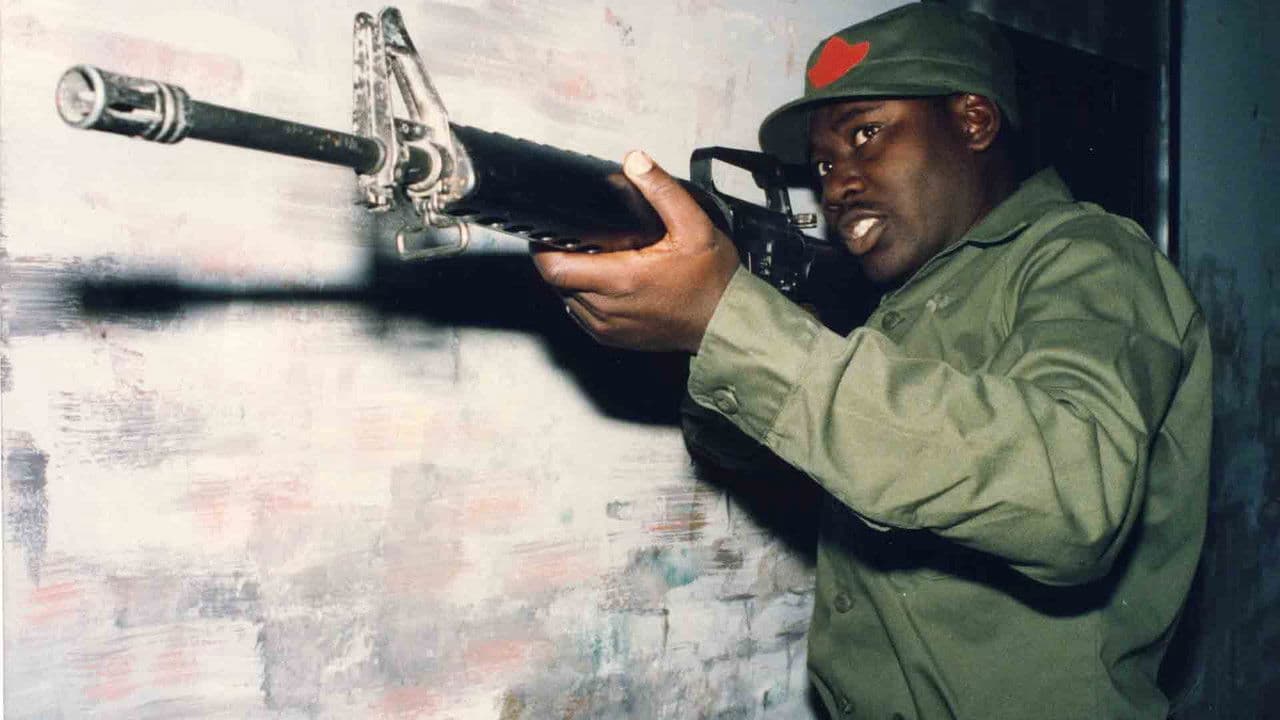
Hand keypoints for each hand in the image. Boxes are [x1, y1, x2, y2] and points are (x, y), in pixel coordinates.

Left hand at [532, 150, 740, 352]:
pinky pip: (582, 315)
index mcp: (622, 279)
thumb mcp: (695, 226)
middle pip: (557, 282)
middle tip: (575, 239)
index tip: (547, 232)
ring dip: (572, 279)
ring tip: (593, 258)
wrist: (726, 324)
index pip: (556, 268)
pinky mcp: (613, 338)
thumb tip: (635, 162)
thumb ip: (662, 191)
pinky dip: (584, 297)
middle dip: (559, 258)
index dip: (543, 248)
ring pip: (567, 299)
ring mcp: (608, 328)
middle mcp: (609, 308)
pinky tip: (605, 282)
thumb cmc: (713, 281)